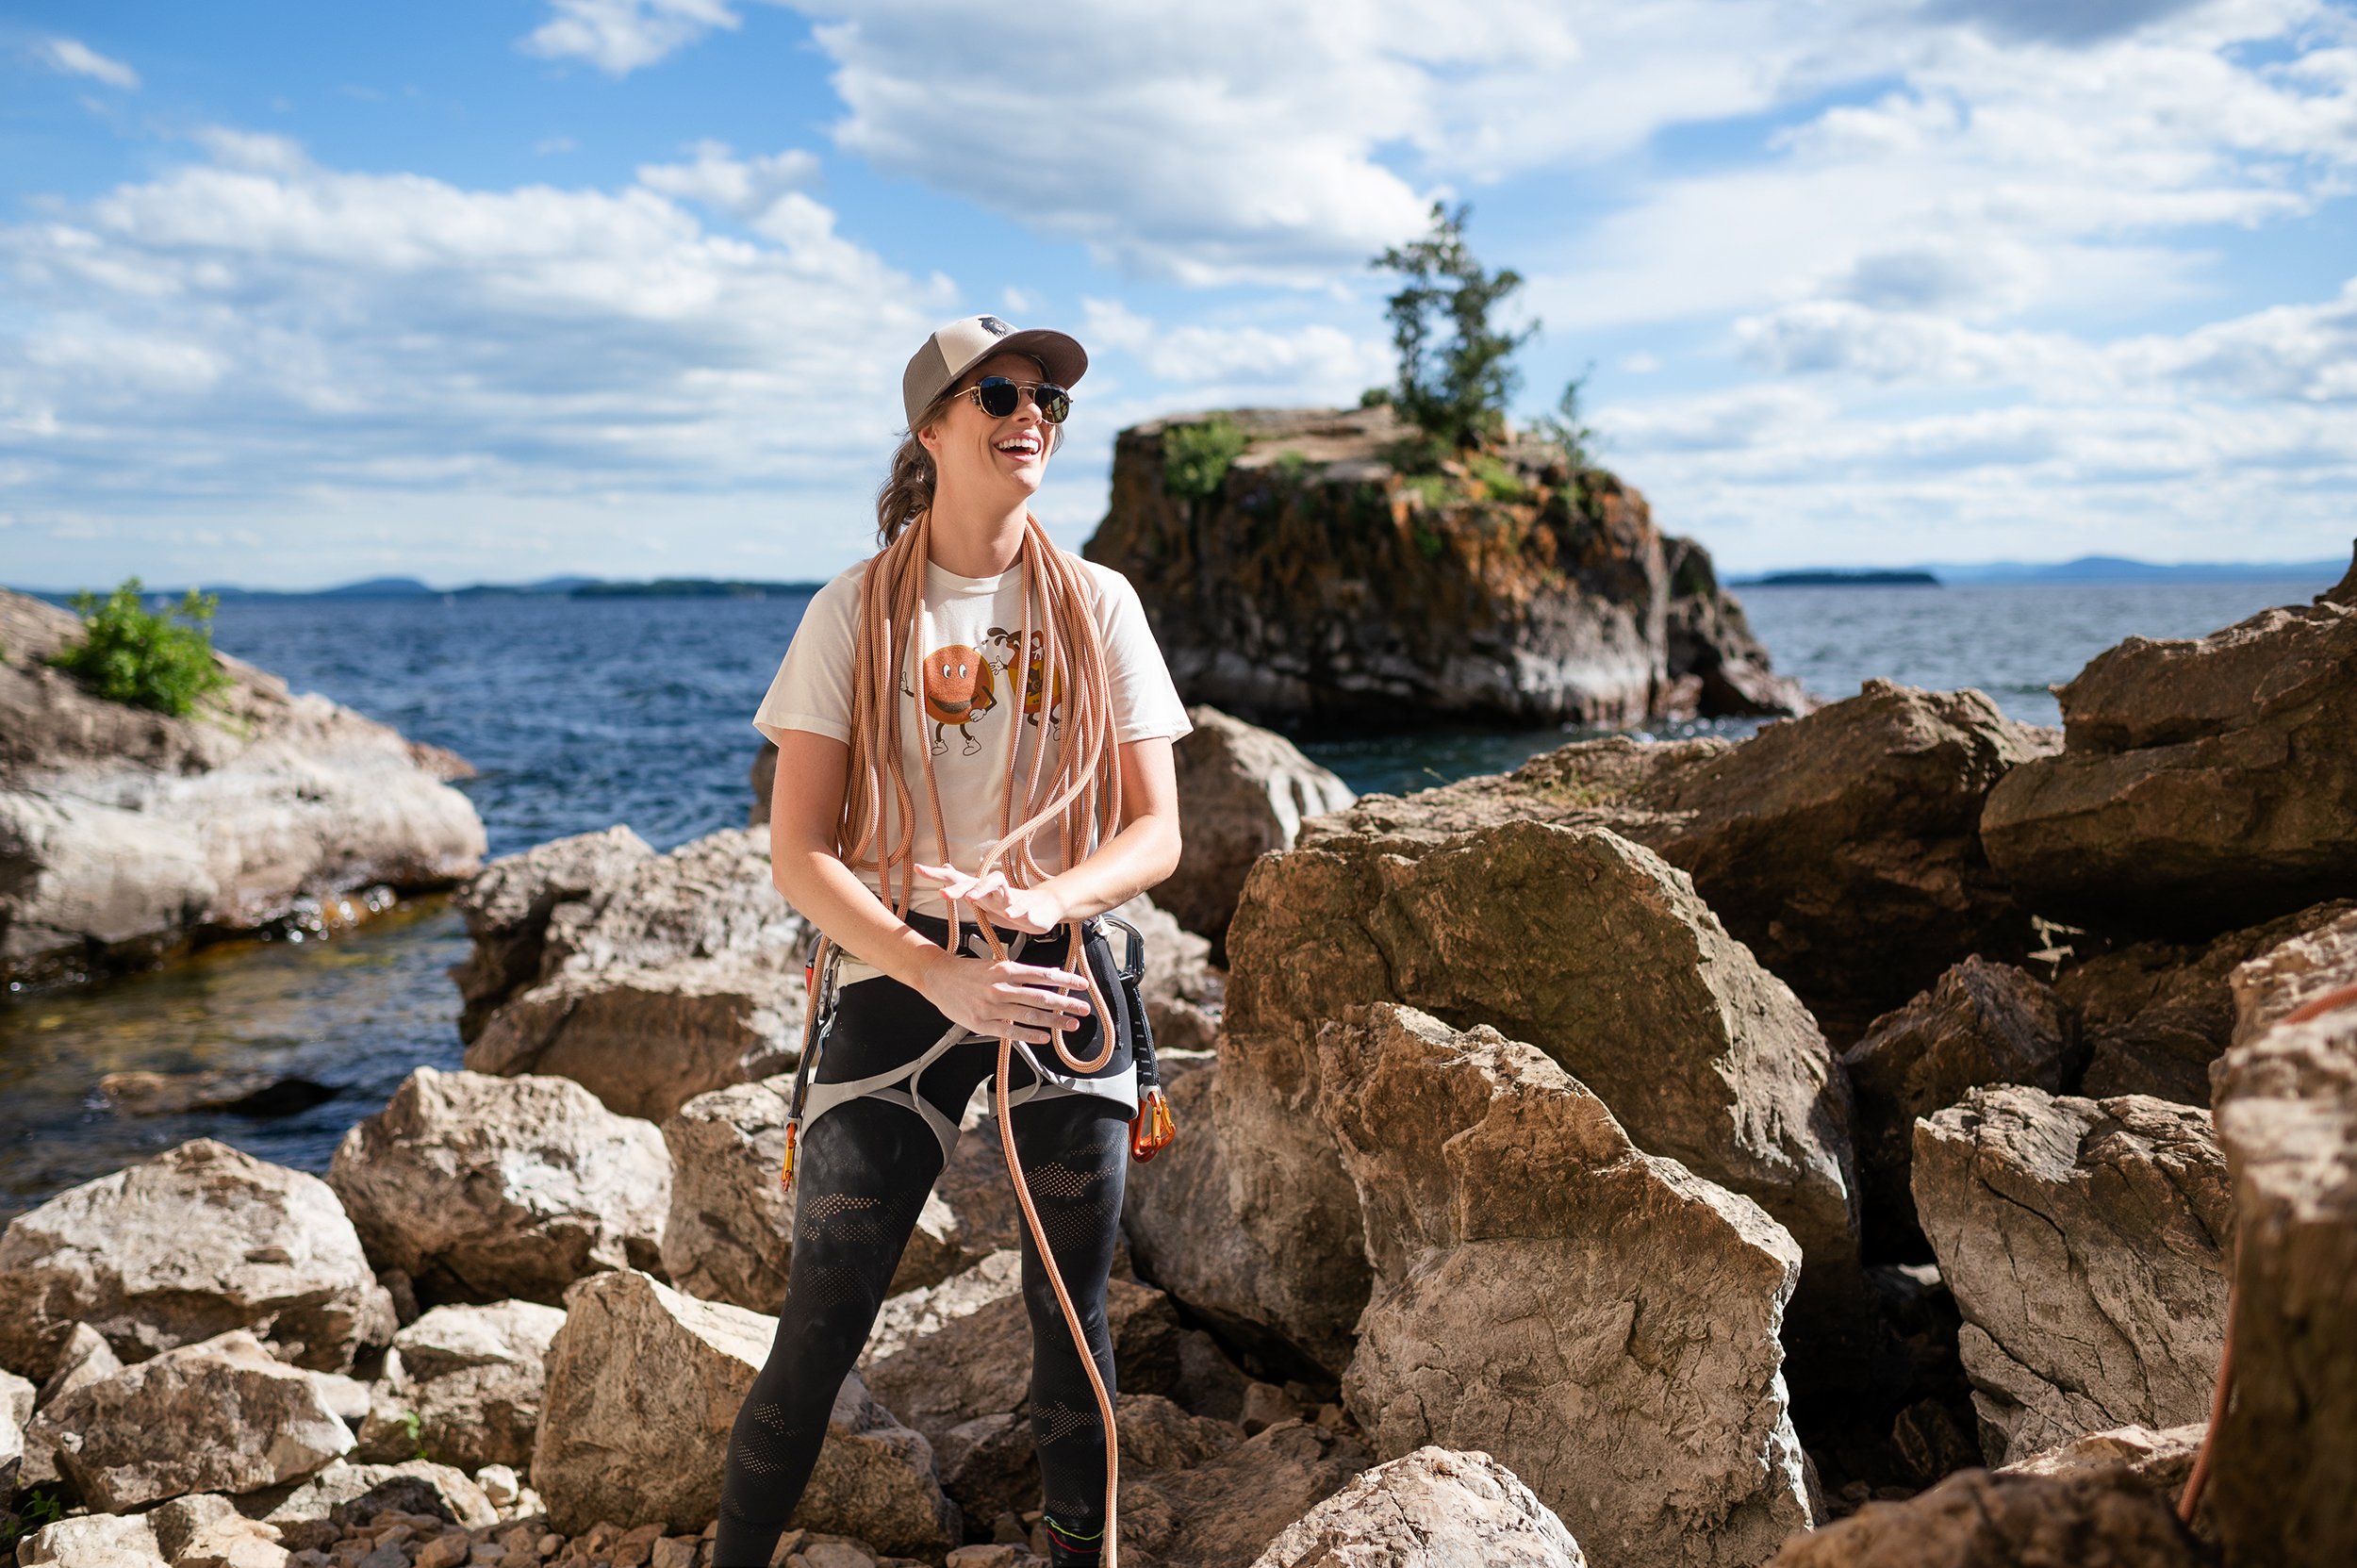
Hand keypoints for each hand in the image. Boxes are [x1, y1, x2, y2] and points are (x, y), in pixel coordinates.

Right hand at [913, 948, 1092, 1046]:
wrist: (938, 977)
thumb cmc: (968, 970)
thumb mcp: (995, 964)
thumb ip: (1019, 973)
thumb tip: (1047, 978)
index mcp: (1005, 969)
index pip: (1043, 974)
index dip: (1065, 981)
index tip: (1082, 985)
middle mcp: (1001, 987)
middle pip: (1041, 997)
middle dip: (1066, 1004)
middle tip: (1084, 1009)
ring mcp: (991, 1007)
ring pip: (1029, 1015)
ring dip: (1054, 1021)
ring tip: (1071, 1025)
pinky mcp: (982, 1023)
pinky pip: (1010, 1032)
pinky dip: (1029, 1035)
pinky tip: (1044, 1038)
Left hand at [915, 862, 1072, 934]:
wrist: (1042, 908)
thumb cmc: (1007, 903)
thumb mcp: (982, 896)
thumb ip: (963, 884)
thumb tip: (946, 866)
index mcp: (980, 890)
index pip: (955, 878)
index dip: (937, 874)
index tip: (918, 868)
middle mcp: (992, 890)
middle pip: (973, 881)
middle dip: (957, 886)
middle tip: (942, 894)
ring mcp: (1009, 896)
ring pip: (996, 885)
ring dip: (982, 890)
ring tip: (970, 899)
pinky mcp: (1025, 908)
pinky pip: (1018, 906)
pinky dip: (1013, 909)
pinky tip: (1007, 914)